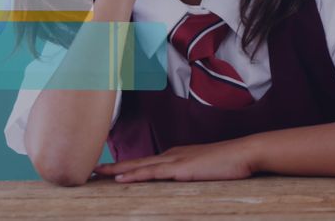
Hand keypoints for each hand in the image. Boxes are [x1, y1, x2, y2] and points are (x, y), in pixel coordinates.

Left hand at [92, 137, 259, 182]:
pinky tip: (120, 178)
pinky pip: (152, 173)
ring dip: (115, 170)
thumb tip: (183, 181)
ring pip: (138, 166)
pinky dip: (134, 175)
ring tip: (95, 174)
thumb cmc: (229, 163)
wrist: (244, 153)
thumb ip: (192, 173)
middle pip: (136, 161)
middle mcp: (171, 155)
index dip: (124, 166)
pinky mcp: (180, 169)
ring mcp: (175, 161)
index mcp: (176, 156)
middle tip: (90, 170)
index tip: (106, 171)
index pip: (144, 162)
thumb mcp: (205, 169)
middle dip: (111, 166)